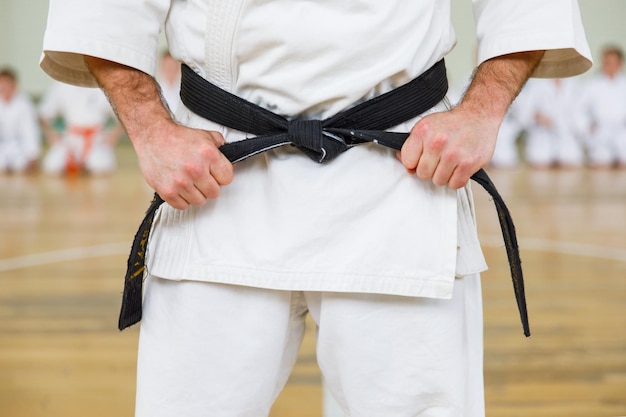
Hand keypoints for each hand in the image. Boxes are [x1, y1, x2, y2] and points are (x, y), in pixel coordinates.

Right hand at [83, 56, 233, 209]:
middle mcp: (195, 170)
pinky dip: (183, 199)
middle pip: (215, 193)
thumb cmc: (178, 137)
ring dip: (196, 193)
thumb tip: (232, 161)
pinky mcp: (167, 191)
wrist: (152, 135)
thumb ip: (222, 148)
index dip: (222, 176)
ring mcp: (180, 182)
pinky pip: (183, 206)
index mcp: (208, 155)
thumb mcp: (206, 136)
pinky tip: (181, 188)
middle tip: (201, 177)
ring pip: (200, 201)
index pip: (227, 179)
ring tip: (190, 182)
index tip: (215, 173)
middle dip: (210, 185)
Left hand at [398, 106, 497, 188]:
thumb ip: (413, 146)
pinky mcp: (468, 163)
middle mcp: (436, 142)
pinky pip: (455, 184)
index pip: (408, 161)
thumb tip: (406, 165)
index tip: (423, 158)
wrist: (478, 115)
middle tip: (440, 158)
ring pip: (438, 181)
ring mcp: (453, 154)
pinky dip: (457, 179)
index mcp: (423, 132)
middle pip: (423, 174)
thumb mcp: (426, 126)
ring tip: (450, 161)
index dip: (415, 162)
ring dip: (444, 175)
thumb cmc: (452, 123)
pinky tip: (459, 167)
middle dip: (430, 169)